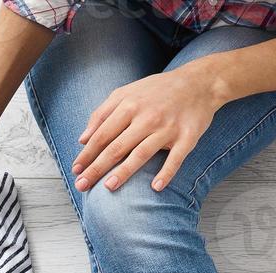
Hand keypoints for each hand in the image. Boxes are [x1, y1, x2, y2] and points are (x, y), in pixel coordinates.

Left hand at [72, 62, 226, 193]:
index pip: (102, 134)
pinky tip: (155, 187)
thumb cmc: (157, 91)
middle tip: (82, 185)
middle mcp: (147, 117)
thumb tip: (82, 139)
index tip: (75, 170)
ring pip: (142, 153)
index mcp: (129, 105)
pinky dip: (166, 172)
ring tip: (108, 187)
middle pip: (117, 146)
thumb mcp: (126, 93)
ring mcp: (168, 127)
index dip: (87, 154)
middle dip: (97, 167)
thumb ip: (102, 113)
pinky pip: (176, 157)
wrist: (200, 82)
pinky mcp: (188, 136)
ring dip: (124, 171)